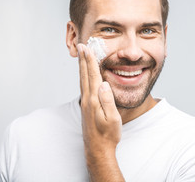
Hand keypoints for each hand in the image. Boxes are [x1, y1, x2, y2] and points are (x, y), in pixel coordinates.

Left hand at [77, 43, 123, 180]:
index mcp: (94, 101)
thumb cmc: (108, 135)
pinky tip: (84, 74)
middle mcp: (87, 100)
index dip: (90, 61)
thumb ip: (108, 101)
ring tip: (82, 56)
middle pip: (84, 75)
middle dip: (84, 59)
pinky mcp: (86, 108)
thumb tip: (103, 83)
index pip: (92, 76)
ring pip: (82, 80)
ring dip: (82, 66)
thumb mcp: (112, 119)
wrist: (98, 150)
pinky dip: (83, 76)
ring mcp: (85, 104)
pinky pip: (83, 86)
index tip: (88, 48)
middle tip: (82, 45)